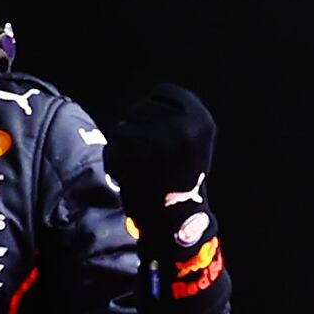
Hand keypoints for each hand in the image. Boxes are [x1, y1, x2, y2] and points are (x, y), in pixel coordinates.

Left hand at [106, 83, 214, 206]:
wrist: (176, 222)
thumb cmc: (183, 180)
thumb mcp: (194, 141)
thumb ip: (177, 115)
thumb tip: (149, 98)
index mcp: (201, 120)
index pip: (164, 92)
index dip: (158, 111)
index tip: (162, 135)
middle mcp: (181, 127)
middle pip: (141, 107)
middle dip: (141, 129)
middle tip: (154, 158)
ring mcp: (156, 140)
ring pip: (124, 125)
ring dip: (126, 144)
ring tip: (144, 167)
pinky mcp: (133, 154)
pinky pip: (112, 143)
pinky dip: (115, 158)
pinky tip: (131, 175)